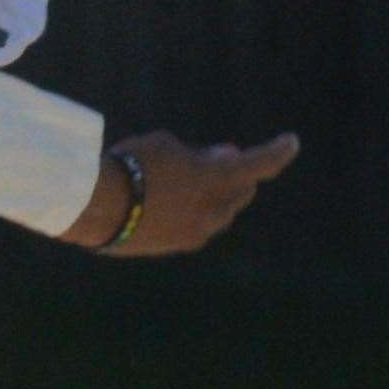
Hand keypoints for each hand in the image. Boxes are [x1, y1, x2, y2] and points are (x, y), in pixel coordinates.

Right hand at [56, 129, 299, 255]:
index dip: (278, 152)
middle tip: (224, 156)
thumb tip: (222, 160)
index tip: (293, 141)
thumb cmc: (131, 163)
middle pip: (241, 192)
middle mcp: (211, 212)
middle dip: (238, 174)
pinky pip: (196, 227)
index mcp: (214, 181)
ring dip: (216, 194)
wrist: (95, 205)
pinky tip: (172, 199)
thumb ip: (200, 154)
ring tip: (194, 177)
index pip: (258, 166)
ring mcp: (194, 234)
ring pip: (220, 213)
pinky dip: (194, 210)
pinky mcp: (175, 247)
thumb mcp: (167, 145)